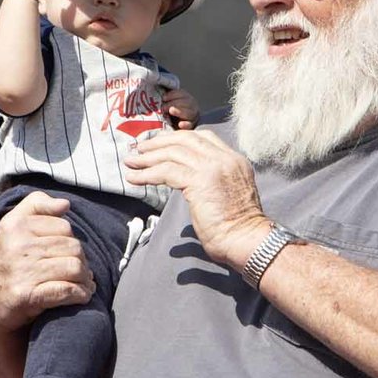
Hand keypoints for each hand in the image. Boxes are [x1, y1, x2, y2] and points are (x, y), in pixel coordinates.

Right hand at [0, 192, 94, 332]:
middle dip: (82, 262)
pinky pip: (66, 290)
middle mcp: (16, 245)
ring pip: (74, 268)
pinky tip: (81, 296)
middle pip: (73, 247)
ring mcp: (21, 271)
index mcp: (14, 225)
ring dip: (85, 280)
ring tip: (84, 285)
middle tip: (80, 273)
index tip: (69, 254)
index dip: (72, 241)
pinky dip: (80, 294)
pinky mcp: (26, 295)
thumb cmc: (4, 264)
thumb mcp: (11, 227)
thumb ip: (36, 206)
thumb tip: (65, 204)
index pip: (64, 227)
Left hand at [123, 130, 267, 269]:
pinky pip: (167, 171)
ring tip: (131, 163)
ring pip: (173, 153)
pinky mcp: (200, 180)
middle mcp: (225, 158)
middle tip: (140, 149)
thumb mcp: (228, 194)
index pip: (204, 137)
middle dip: (160, 142)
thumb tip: (189, 189)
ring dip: (148, 157)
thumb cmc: (237, 228)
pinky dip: (147, 173)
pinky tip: (134, 178)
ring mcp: (213, 167)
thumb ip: (212, 183)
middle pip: (186, 139)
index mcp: (234, 160)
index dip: (178, 138)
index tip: (160, 144)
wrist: (246, 240)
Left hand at [162, 86, 199, 129]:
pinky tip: (180, 124)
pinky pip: (190, 125)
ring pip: (189, 113)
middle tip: (163, 107)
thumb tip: (156, 95)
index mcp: (187, 98)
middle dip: (173, 103)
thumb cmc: (173, 112)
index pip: (181, 94)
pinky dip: (185, 124)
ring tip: (171, 111)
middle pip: (186, 102)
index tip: (163, 98)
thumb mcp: (171, 104)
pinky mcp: (191, 126)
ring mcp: (193, 117)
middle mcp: (192, 106)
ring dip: (179, 111)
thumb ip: (166, 100)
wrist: (180, 125)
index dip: (172, 95)